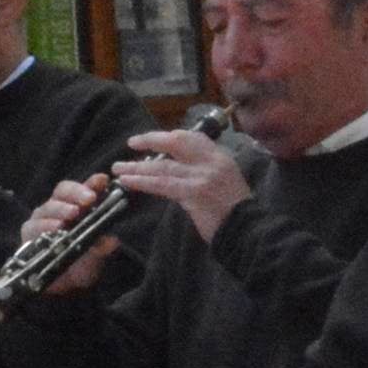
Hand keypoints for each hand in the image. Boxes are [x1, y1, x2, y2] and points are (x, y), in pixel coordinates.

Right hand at [21, 173, 123, 296]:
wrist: (64, 286)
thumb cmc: (81, 263)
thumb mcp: (97, 256)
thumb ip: (103, 247)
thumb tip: (112, 241)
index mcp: (78, 206)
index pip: (84, 188)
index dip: (92, 182)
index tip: (103, 180)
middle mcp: (59, 208)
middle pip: (63, 191)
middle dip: (77, 193)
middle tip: (89, 199)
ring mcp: (43, 219)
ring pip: (49, 207)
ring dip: (61, 209)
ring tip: (72, 214)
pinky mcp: (29, 233)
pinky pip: (35, 226)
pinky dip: (45, 226)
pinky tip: (55, 228)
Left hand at [108, 124, 248, 240]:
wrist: (248, 231)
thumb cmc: (236, 213)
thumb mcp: (225, 182)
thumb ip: (202, 173)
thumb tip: (175, 171)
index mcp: (221, 157)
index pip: (193, 138)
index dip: (170, 136)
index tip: (153, 139)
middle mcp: (212, 161)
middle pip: (176, 142)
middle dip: (151, 140)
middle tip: (131, 143)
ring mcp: (203, 176)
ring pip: (164, 165)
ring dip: (138, 166)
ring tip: (118, 168)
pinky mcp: (193, 192)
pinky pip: (162, 184)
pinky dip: (142, 182)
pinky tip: (128, 182)